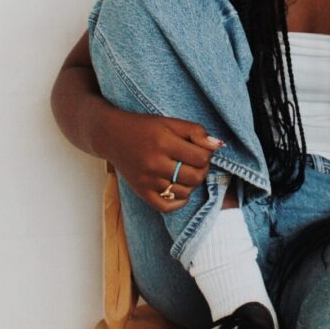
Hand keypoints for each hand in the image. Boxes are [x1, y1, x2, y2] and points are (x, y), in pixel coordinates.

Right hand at [100, 109, 223, 212]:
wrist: (111, 135)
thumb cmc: (144, 127)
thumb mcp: (170, 122)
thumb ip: (196, 131)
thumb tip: (218, 146)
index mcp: (164, 143)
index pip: (201, 158)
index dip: (207, 154)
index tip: (201, 149)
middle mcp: (155, 164)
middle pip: (195, 177)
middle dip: (202, 170)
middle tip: (195, 161)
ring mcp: (147, 180)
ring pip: (184, 192)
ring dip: (191, 183)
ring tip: (185, 171)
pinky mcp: (141, 191)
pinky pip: (167, 206)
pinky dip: (178, 200)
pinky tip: (178, 187)